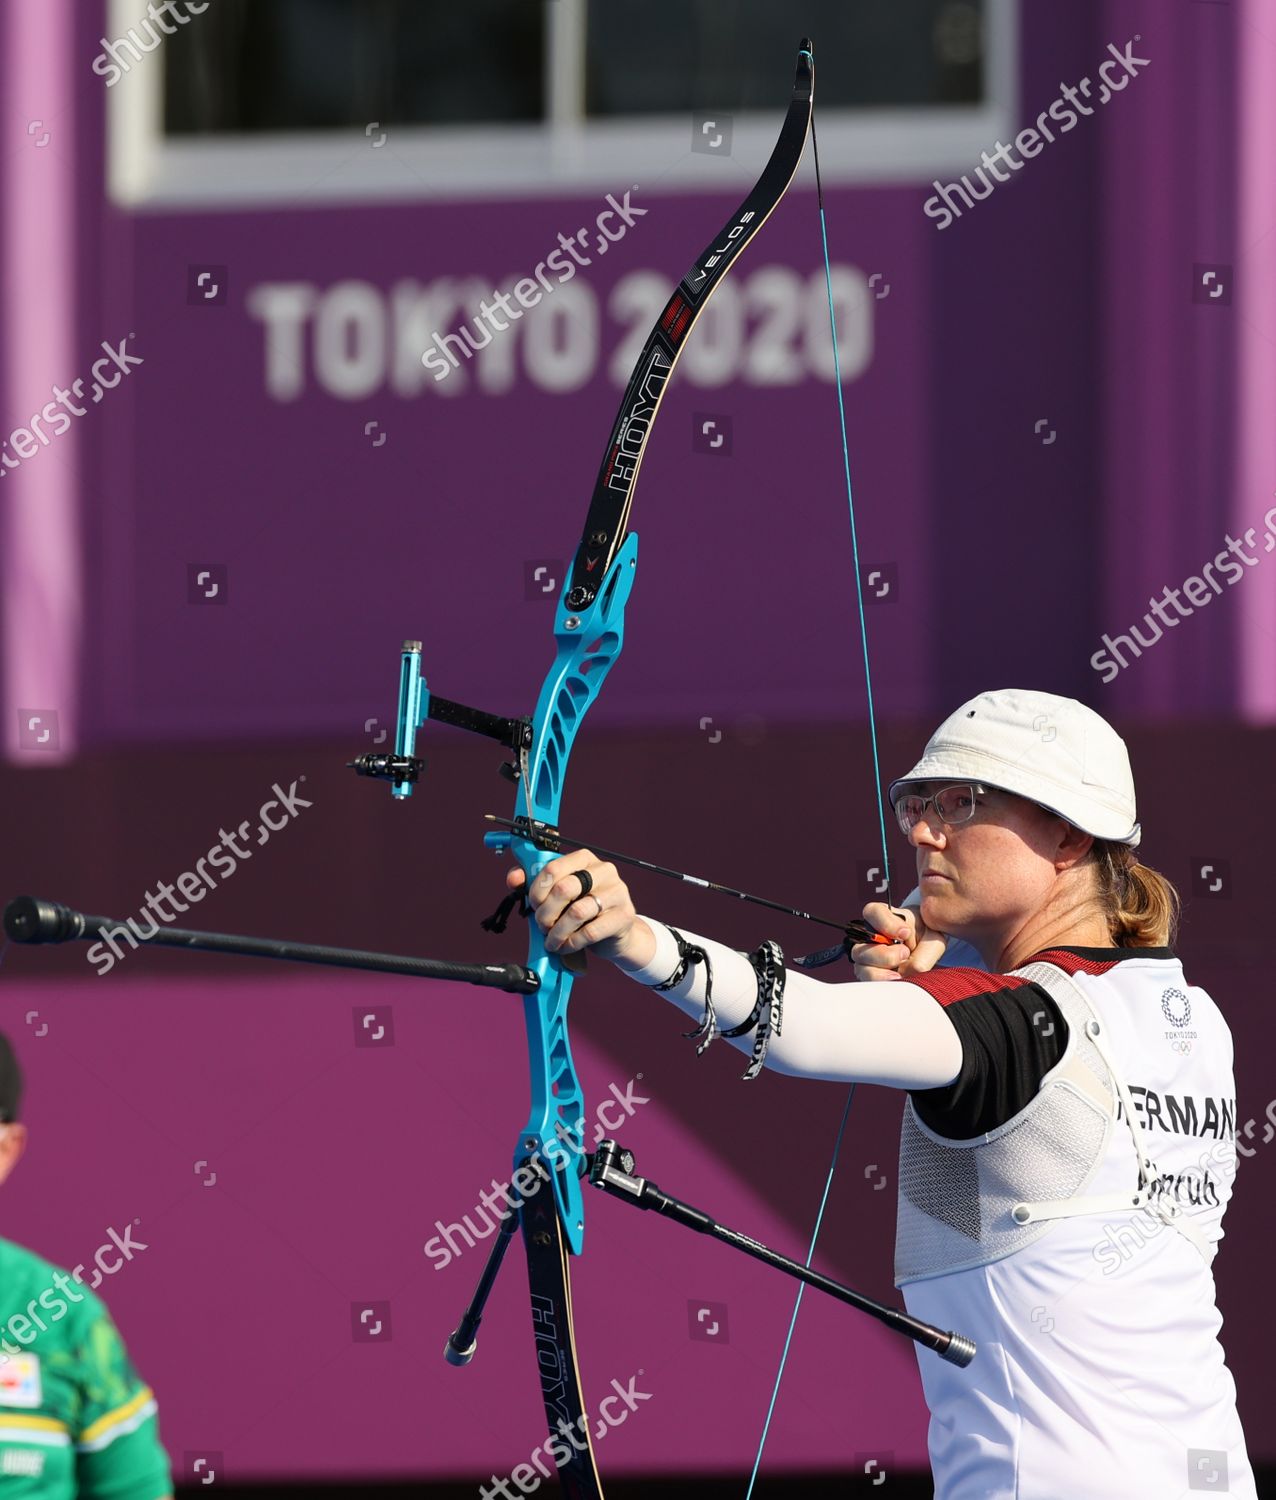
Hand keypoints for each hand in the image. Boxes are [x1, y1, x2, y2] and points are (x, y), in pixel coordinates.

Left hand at [506, 850, 653, 967]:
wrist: (617, 932)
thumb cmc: (583, 908)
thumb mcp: (559, 893)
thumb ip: (534, 882)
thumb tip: (514, 878)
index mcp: (584, 859)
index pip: (553, 867)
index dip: (537, 890)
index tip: (533, 905)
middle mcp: (604, 870)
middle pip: (564, 889)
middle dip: (546, 913)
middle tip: (541, 926)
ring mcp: (617, 892)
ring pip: (577, 912)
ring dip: (557, 932)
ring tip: (552, 941)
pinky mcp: (623, 916)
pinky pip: (590, 932)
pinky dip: (572, 942)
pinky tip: (566, 946)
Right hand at [851, 903, 947, 981]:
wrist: (926, 951)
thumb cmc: (927, 938)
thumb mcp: (933, 941)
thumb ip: (923, 955)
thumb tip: (904, 973)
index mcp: (882, 917)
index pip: (872, 913)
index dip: (886, 924)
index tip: (905, 933)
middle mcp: (868, 938)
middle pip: (860, 948)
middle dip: (885, 955)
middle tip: (905, 953)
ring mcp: (865, 959)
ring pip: (862, 969)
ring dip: (882, 973)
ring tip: (900, 973)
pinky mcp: (869, 975)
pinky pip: (869, 983)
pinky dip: (883, 984)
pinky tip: (897, 981)